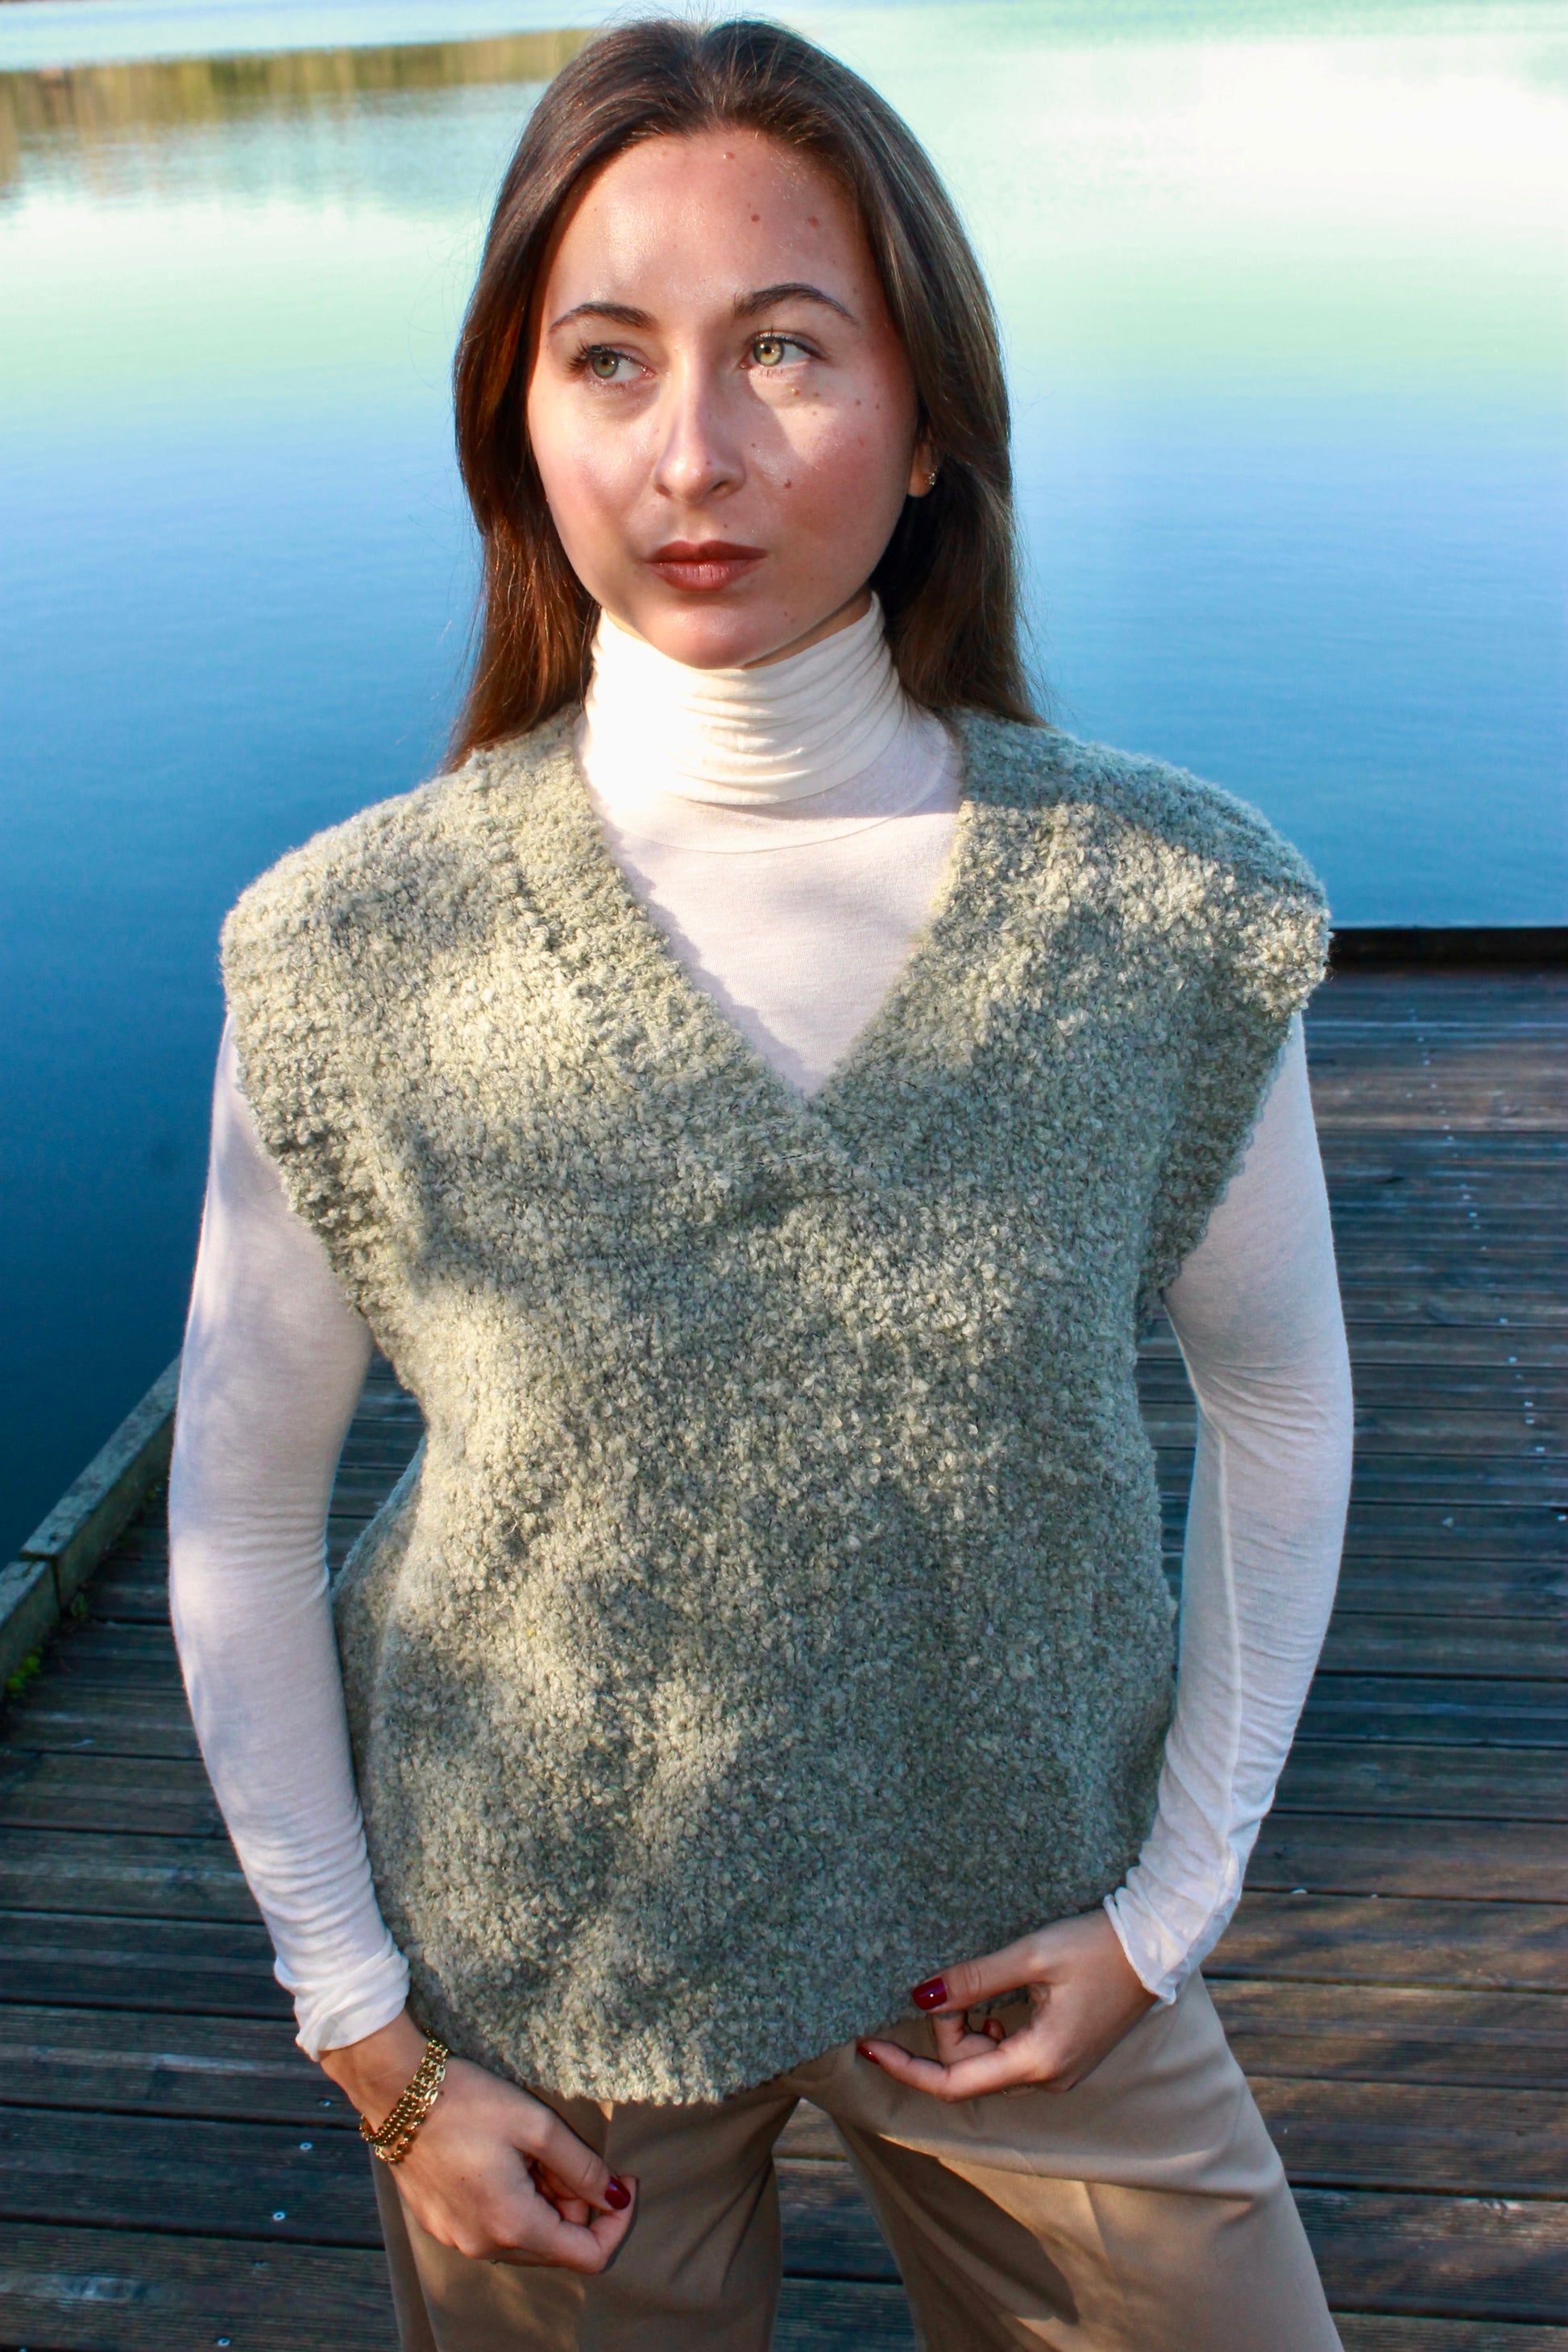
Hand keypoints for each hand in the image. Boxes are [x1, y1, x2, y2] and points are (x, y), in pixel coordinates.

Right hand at [321, 2008, 635, 2268]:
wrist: (398, 2093)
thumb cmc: (469, 2102)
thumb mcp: (537, 2125)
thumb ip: (583, 2168)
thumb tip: (616, 2198)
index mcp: (514, 2225)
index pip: (588, 2256)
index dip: (616, 2222)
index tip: (623, 2180)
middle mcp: (484, 2246)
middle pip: (556, 2245)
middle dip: (575, 2203)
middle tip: (565, 2152)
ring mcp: (458, 2240)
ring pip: (525, 2236)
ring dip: (543, 2201)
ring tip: (531, 2150)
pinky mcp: (441, 2225)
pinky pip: (493, 2228)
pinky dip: (513, 2201)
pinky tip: (503, 2158)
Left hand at [856, 1909, 1156, 2101]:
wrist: (1157, 1943)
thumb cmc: (1098, 1946)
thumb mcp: (1029, 1956)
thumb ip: (973, 1981)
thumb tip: (920, 1996)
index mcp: (1038, 2062)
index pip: (953, 2084)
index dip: (907, 2067)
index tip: (869, 2045)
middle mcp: (1048, 2077)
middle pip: (970, 2069)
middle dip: (948, 2029)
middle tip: (950, 1983)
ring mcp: (1059, 2069)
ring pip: (989, 2060)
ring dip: (970, 2027)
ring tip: (976, 1987)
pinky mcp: (1066, 2053)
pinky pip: (1011, 2052)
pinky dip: (992, 2029)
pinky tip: (997, 2001)